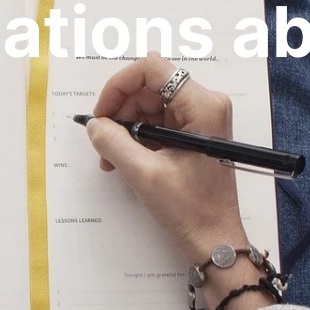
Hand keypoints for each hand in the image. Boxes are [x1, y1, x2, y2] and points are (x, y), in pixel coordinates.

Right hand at [86, 54, 273, 309]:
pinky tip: (125, 160)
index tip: (101, 115)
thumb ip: (113, 142)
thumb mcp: (143, 174)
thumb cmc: (190, 210)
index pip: (152, 69)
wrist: (215, 240)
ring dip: (126, 127)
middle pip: (149, 86)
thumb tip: (94, 124)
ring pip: (150, 105)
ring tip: (111, 159)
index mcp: (202, 106)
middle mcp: (205, 104)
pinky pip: (158, 122)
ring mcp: (201, 119)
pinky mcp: (195, 134)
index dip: (119, 86)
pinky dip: (137, 138)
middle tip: (102, 143)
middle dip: (120, 111)